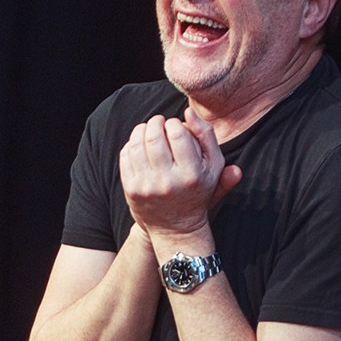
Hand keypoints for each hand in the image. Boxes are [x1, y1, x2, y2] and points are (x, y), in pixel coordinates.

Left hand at [119, 107, 241, 240]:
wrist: (176, 227)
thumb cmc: (198, 189)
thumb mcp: (213, 166)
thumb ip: (207, 136)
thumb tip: (188, 112)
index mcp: (192, 174)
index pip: (178, 133)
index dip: (174, 123)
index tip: (175, 126)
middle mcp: (169, 181)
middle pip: (154, 137)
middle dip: (155, 123)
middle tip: (159, 122)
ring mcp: (147, 186)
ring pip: (137, 144)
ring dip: (142, 130)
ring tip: (148, 130)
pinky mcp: (132, 190)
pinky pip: (126, 156)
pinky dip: (131, 144)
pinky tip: (140, 144)